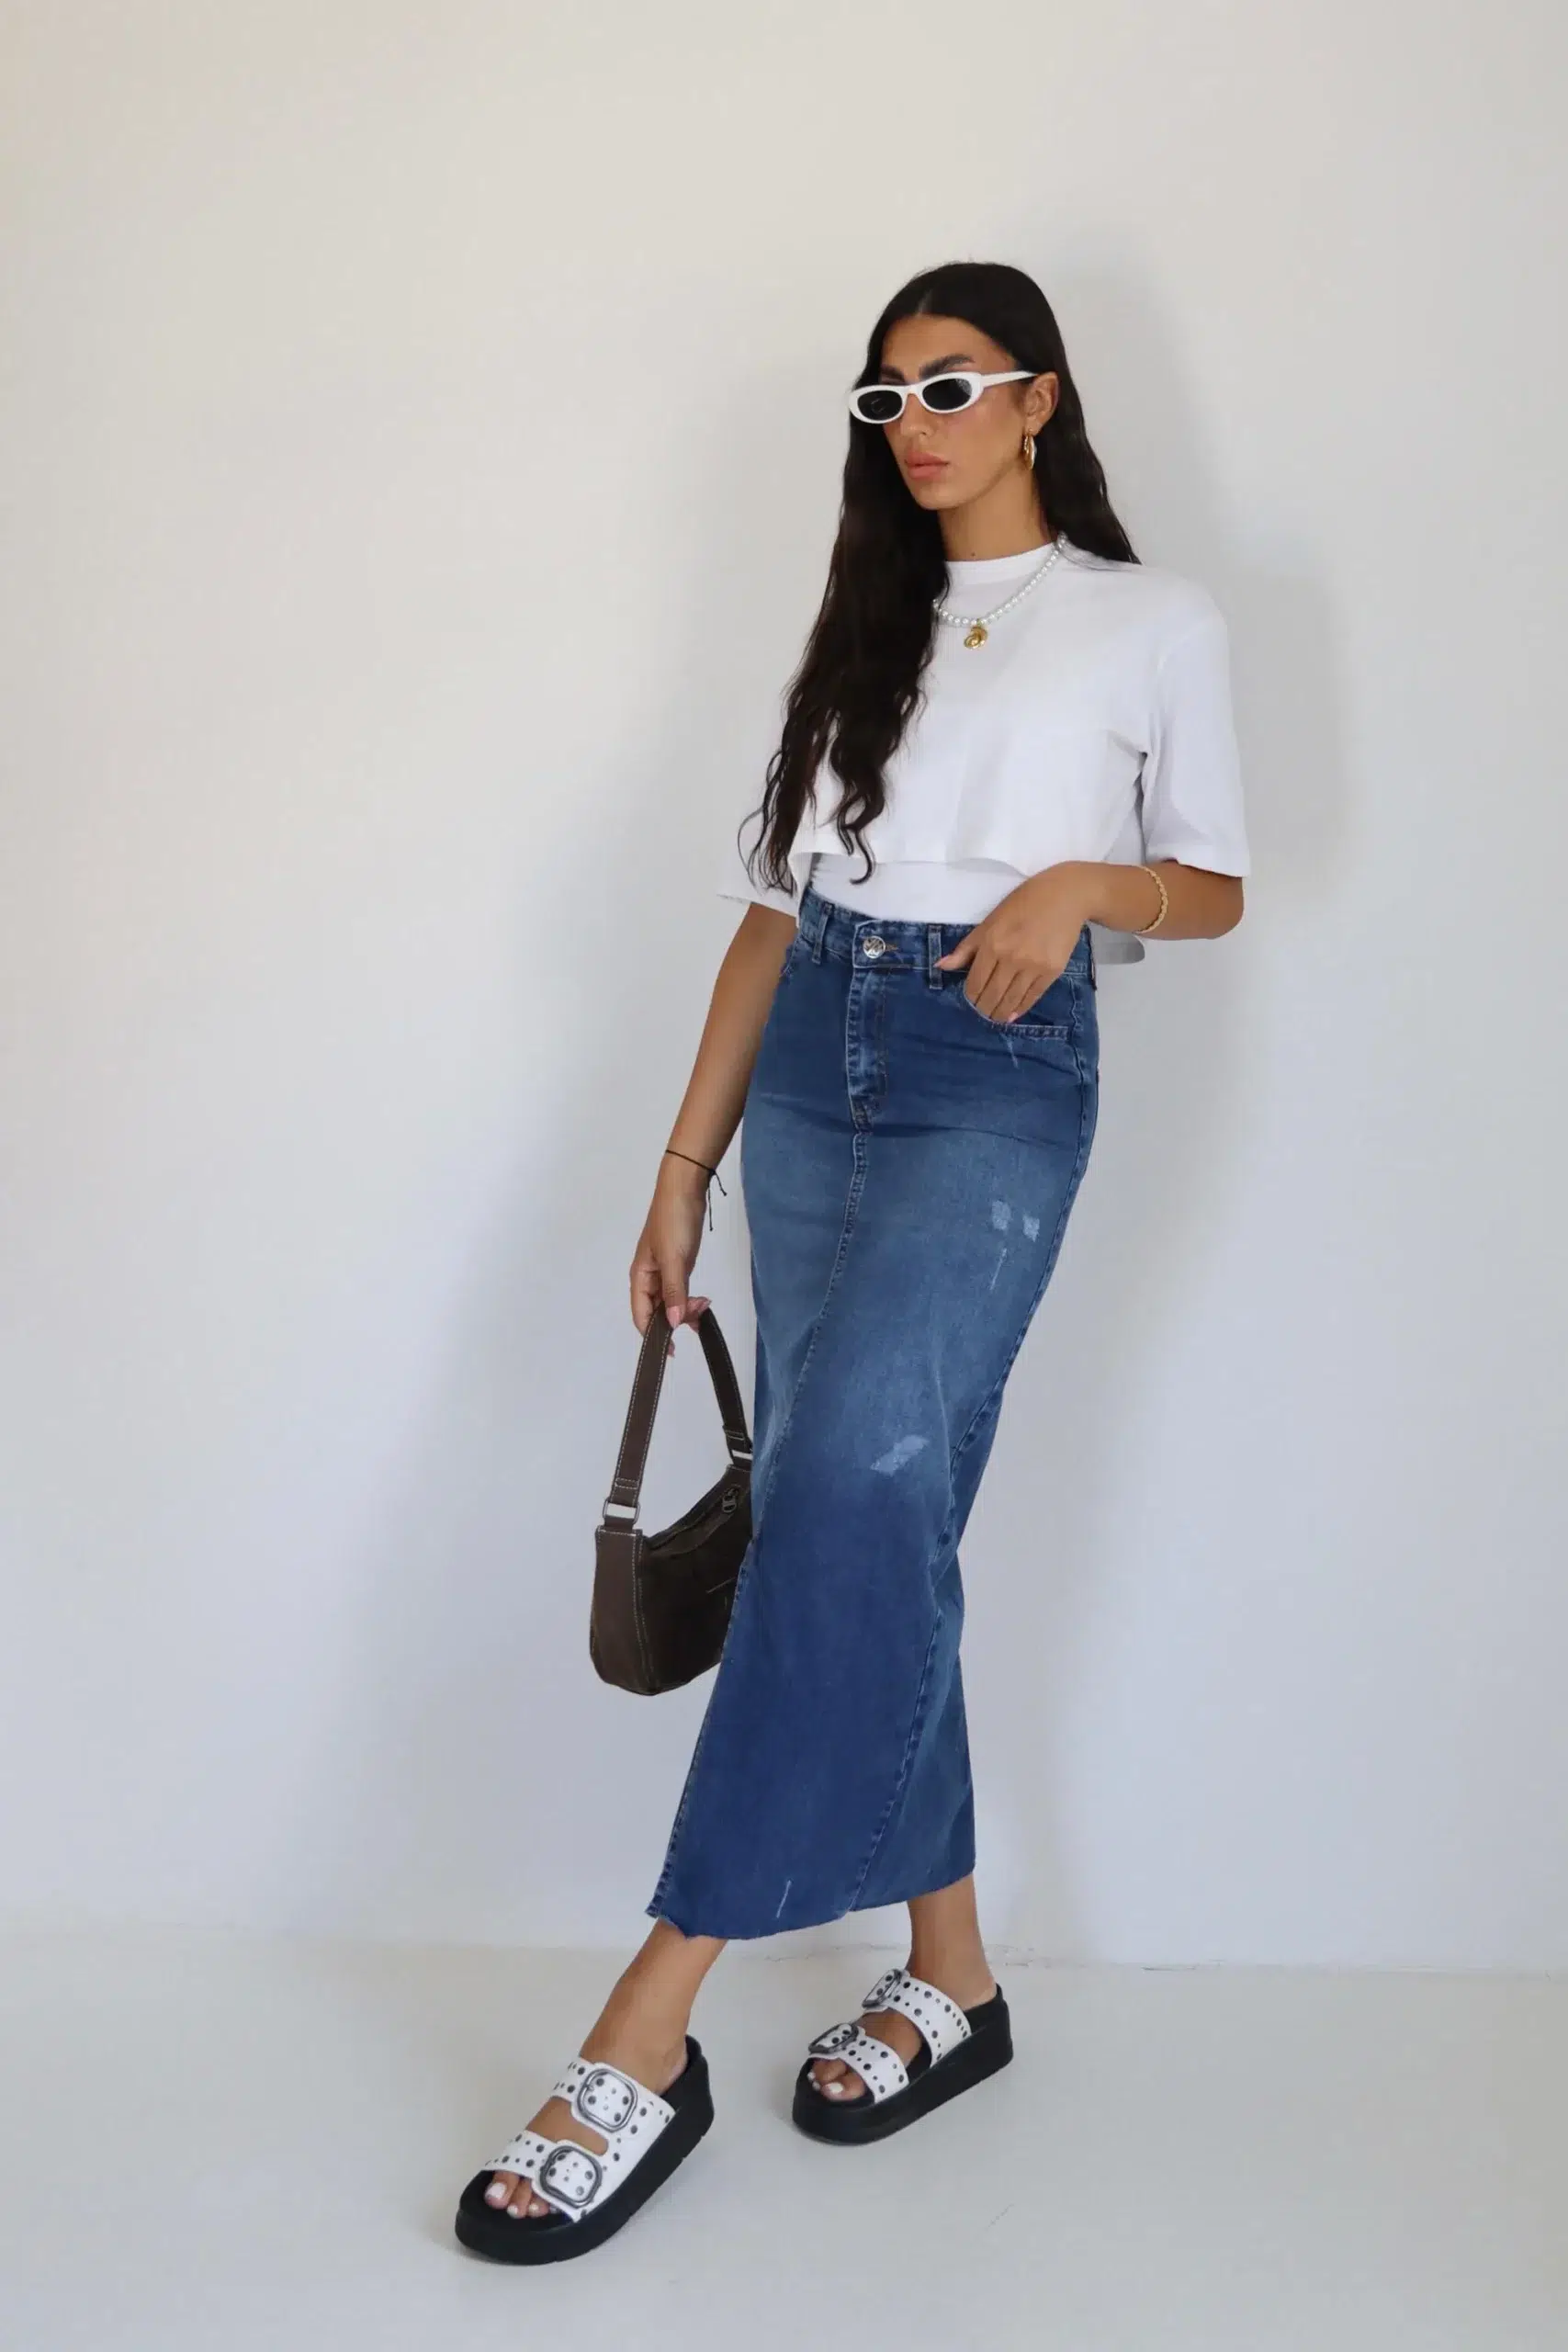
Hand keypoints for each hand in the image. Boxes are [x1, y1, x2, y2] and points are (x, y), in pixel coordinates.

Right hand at [630, 1158, 712, 1354]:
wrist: (685, 1189)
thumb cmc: (674, 1221)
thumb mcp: (674, 1258)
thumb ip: (674, 1292)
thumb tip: (674, 1323)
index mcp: (640, 1276)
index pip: (641, 1315)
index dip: (654, 1335)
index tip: (672, 1350)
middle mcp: (649, 1277)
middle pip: (657, 1310)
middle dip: (676, 1318)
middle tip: (699, 1314)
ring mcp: (664, 1271)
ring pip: (671, 1301)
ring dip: (686, 1309)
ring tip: (705, 1306)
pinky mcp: (679, 1264)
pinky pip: (681, 1290)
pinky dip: (690, 1299)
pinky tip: (702, 1303)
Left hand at [934, 863, 1094, 1022]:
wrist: (1065, 897)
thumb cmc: (1023, 904)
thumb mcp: (990, 921)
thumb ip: (966, 948)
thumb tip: (941, 967)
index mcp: (992, 944)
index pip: (975, 982)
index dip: (971, 996)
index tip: (971, 1000)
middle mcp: (1011, 959)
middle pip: (992, 995)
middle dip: (984, 1008)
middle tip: (982, 1012)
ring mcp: (1033, 967)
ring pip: (1011, 1000)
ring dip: (1000, 1013)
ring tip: (996, 1017)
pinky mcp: (1052, 971)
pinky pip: (1032, 997)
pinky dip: (1020, 1008)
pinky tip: (1013, 1014)